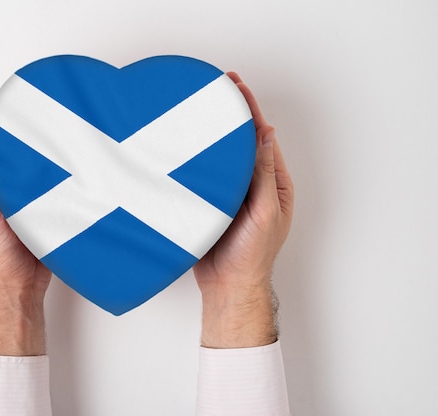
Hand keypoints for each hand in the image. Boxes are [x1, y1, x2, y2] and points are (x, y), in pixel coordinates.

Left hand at [0, 88, 51, 354]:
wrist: (18, 286)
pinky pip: (38, 177)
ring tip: (38, 120)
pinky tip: (54, 153)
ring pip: (18, 160)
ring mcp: (11, 196)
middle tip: (20, 101)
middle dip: (6, 122)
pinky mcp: (32, 204)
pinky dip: (44, 162)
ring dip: (26, 141)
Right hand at [193, 72, 293, 347]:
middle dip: (231, 114)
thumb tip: (264, 135)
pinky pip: (204, 174)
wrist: (229, 286)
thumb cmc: (252, 256)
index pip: (261, 138)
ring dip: (211, 133)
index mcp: (273, 183)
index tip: (236, 86)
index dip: (250, 110)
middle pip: (241, 141)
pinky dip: (197, 157)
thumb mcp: (264, 212)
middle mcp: (253, 184)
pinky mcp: (212, 203)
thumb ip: (262, 175)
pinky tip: (185, 145)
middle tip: (216, 88)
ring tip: (199, 109)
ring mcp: (232, 193)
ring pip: (221, 156)